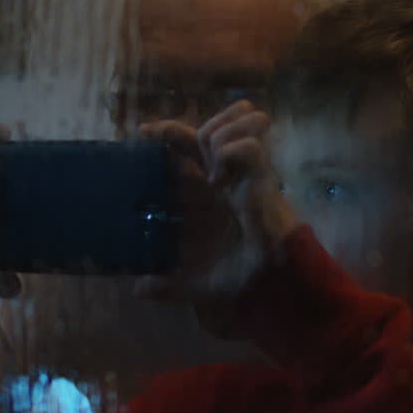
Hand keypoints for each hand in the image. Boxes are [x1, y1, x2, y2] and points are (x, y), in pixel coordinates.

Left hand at [134, 101, 298, 307]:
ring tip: (211, 169)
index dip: (167, 133)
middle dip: (180, 126)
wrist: (274, 279)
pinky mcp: (264, 175)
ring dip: (218, 136)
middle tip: (160, 137)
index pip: (189, 148)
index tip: (142, 132)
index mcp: (210, 192)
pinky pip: (249, 146)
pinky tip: (220, 180)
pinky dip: (232, 154)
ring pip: (235, 122)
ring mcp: (247, 171)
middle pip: (208, 126)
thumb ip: (168, 285)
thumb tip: (138, 290)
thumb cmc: (242, 274)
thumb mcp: (197, 280)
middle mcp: (227, 175)